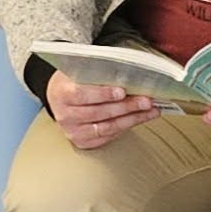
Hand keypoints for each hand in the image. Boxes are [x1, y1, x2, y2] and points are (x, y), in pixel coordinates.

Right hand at [46, 70, 160, 149]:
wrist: (61, 97)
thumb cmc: (75, 80)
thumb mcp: (81, 69)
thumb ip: (98, 70)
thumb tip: (127, 71)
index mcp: (61, 93)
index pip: (82, 94)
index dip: (103, 93)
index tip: (122, 91)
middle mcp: (65, 115)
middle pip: (99, 112)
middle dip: (126, 106)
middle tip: (146, 101)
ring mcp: (73, 131)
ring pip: (107, 127)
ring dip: (132, 118)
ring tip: (149, 110)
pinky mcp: (83, 141)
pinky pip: (109, 136)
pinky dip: (126, 127)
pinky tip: (139, 118)